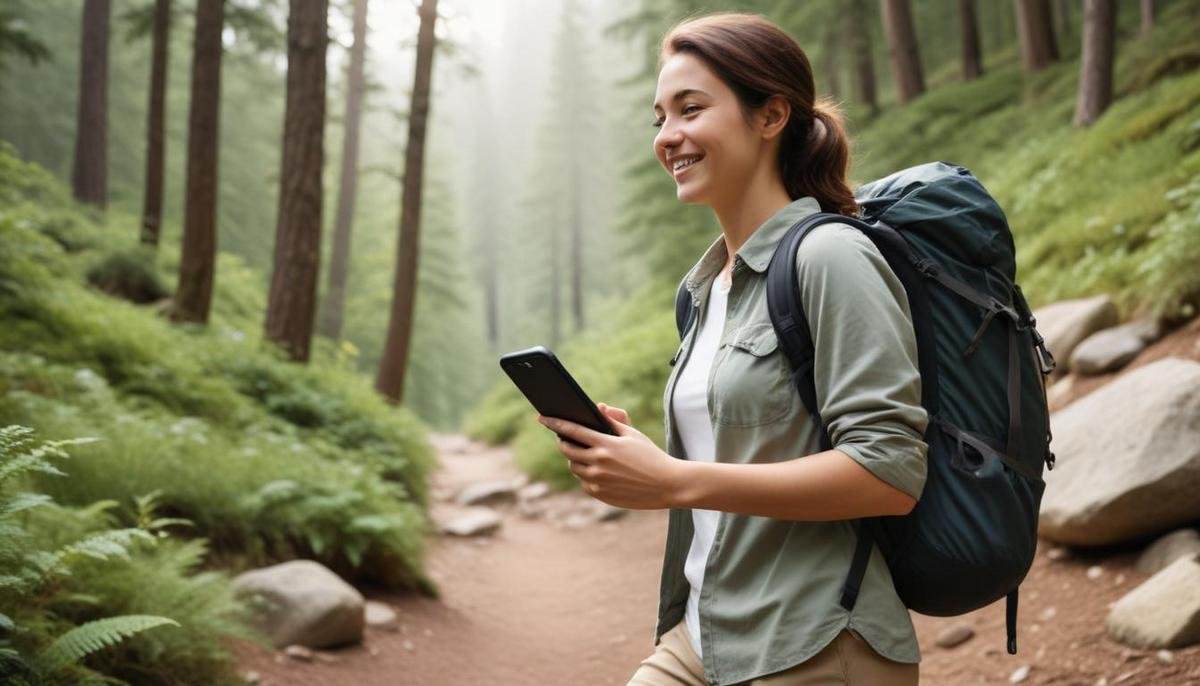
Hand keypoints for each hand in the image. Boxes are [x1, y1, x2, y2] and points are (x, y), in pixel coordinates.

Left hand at [537, 403, 683, 509]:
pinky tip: (595, 471)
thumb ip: (612, 421)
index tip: (542, 418)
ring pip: (573, 467)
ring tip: (583, 454)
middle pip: (567, 450)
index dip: (555, 423)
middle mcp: (598, 463)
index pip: (572, 430)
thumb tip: (597, 409)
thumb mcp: (632, 434)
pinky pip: (584, 483)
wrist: (668, 484)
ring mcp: (598, 481)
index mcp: (606, 445)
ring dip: (574, 460)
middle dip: (563, 442)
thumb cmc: (651, 456)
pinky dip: (585, 476)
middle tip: (565, 438)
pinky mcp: (601, 495)